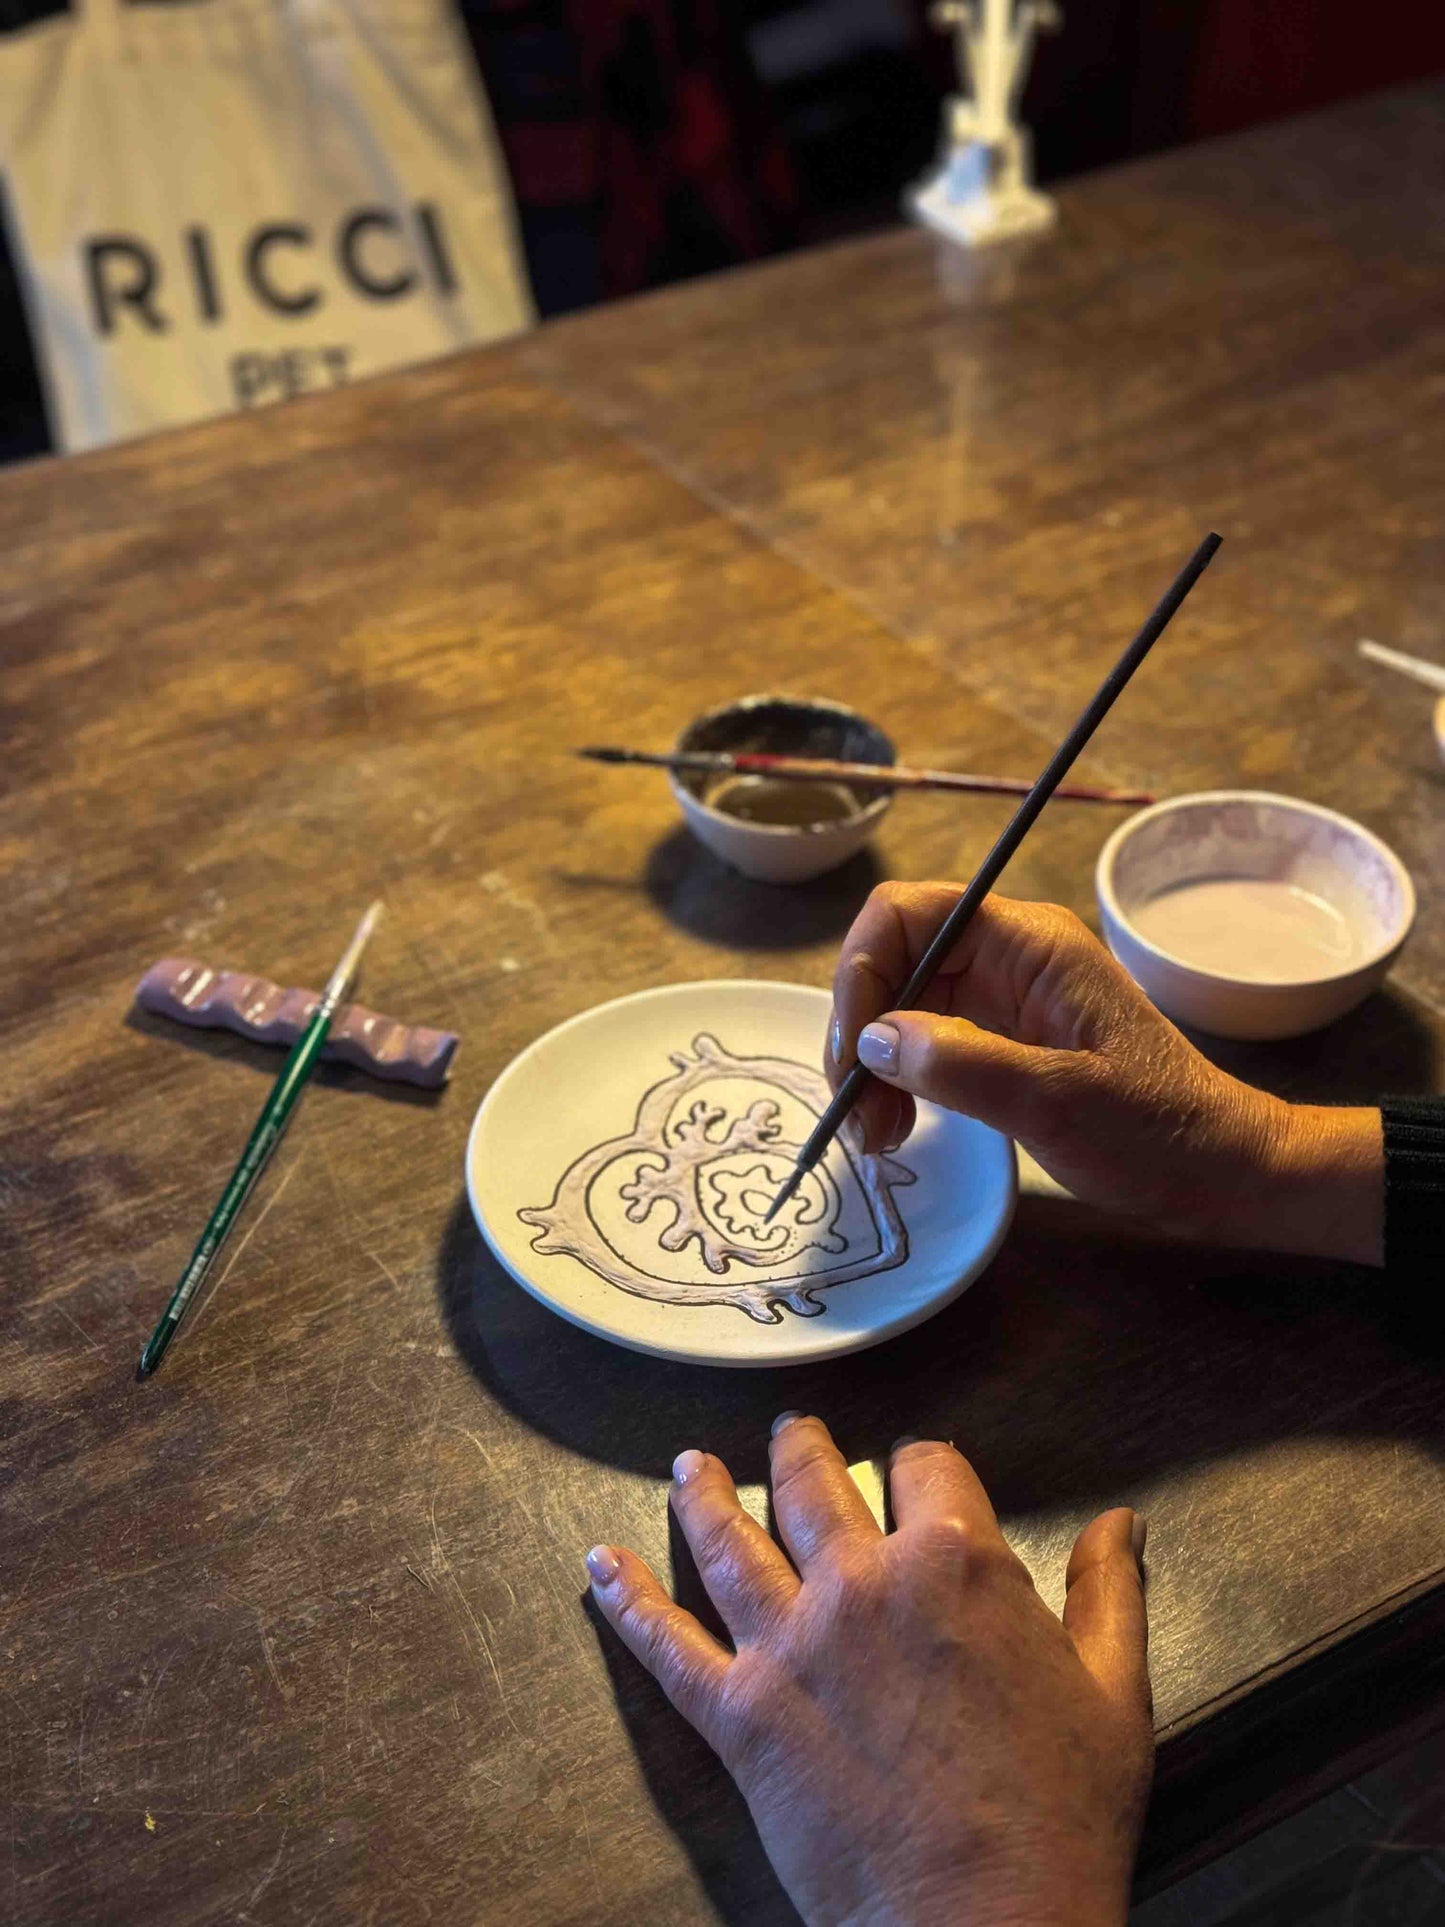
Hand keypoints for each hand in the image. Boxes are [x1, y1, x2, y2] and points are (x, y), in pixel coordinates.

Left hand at [587, 1415, 1151, 1926]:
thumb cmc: (1060, 1816)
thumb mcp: (1113, 1695)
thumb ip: (1110, 1595)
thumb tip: (1122, 1523)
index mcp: (955, 1563)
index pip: (926, 1466)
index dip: (924, 1465)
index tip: (919, 1471)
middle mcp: (861, 1582)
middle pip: (813, 1484)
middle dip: (799, 1450)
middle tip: (786, 1433)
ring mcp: (790, 1645)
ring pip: (730, 1542)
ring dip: (703, 1495)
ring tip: (687, 1465)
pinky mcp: (739, 1714)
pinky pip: (666, 1644)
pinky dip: (627, 1599)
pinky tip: (598, 1563)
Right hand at [828, 887, 1382, 1264]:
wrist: (1222, 1172)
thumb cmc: (1156, 1132)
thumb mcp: (1056, 1102)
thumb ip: (961, 1062)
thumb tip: (876, 1037)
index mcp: (1031, 943)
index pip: (909, 912)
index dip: (863, 970)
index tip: (853, 1052)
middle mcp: (1012, 955)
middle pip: (896, 957)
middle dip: (862, 1029)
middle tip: (858, 1115)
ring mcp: (1008, 995)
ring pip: (903, 1002)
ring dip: (874, 1062)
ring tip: (878, 1135)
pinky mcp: (1005, 1038)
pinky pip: (927, 1038)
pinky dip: (900, 1079)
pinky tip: (900, 1124)